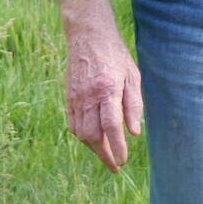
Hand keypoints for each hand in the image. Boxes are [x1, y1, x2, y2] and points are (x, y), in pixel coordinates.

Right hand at [56, 0, 143, 172]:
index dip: (117, 147)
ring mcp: (75, 98)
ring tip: (107, 156)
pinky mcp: (68, 98)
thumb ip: (134, 105)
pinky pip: (72, 124)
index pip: (111, 127)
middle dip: (104, 154)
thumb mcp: (133, 76)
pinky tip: (93, 142)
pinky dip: (82, 137)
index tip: (123, 161)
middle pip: (92, 135)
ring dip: (94, 148)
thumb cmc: (116, 56)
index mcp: (107, 90)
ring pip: (81, 133)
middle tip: (116, 166)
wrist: (88, 37)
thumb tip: (134, 132)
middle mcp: (88, 97)